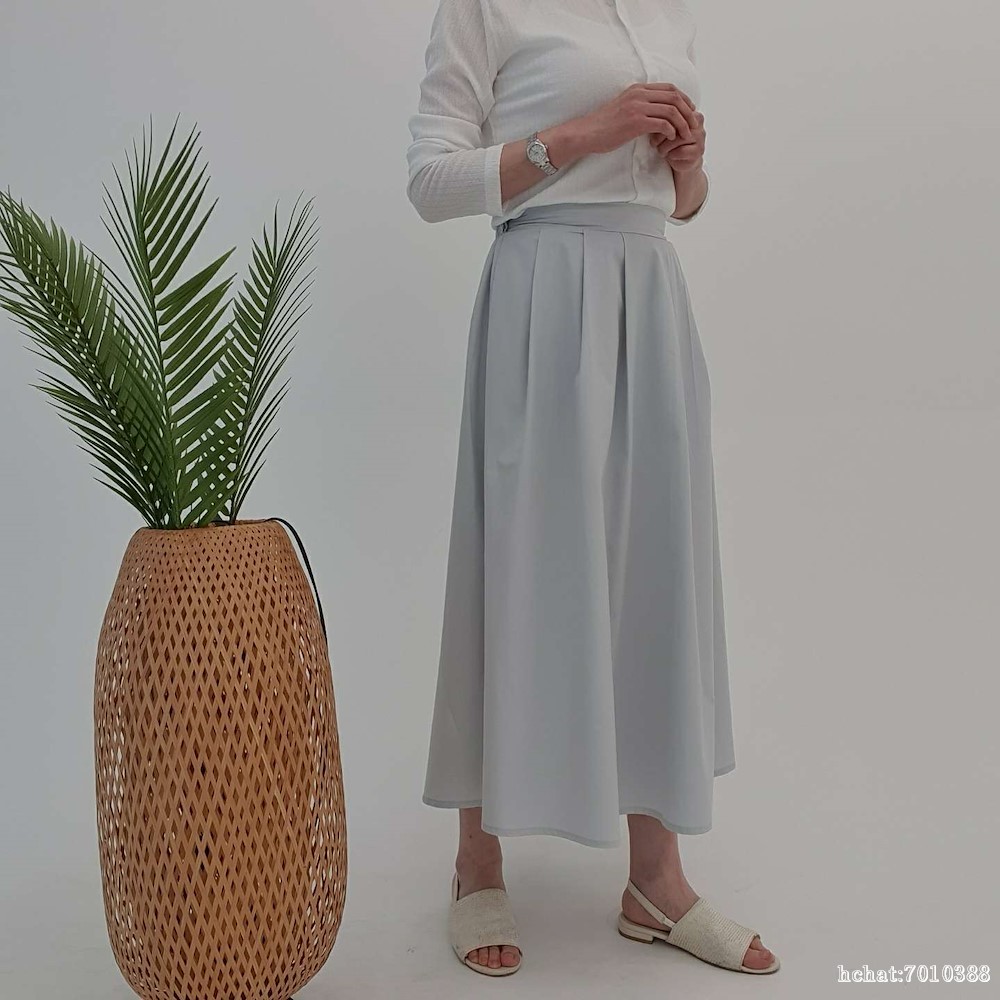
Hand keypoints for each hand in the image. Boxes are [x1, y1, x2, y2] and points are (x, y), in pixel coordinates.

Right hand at [570, 83, 700, 155]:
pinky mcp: (636, 122)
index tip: (690, 111)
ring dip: (682, 123)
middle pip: (674, 96)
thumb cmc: (604, 126)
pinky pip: (663, 123)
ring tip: (686, 134)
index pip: (669, 88)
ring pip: (671, 110)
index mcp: (638, 89)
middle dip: (688, 110)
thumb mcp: (623, 108)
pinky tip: (671, 138)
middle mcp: (639, 94)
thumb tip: (654, 112)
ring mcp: (638, 107)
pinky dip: (671, 131)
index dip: (684, 98)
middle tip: (693, 123)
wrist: (588, 133)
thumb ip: (639, 105)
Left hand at [650, 109, 705, 174]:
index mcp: (689, 112)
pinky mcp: (698, 150)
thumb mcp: (665, 128)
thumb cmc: (672, 142)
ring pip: (677, 139)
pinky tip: (669, 156)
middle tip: (654, 143)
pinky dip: (671, 155)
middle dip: (661, 135)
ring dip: (664, 147)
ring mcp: (700, 136)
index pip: (673, 113)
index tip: (652, 131)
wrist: (682, 160)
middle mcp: (697, 122)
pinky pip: (680, 151)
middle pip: (675, 125)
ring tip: (661, 150)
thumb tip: (651, 117)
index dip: (660, 122)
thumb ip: (663, 119)